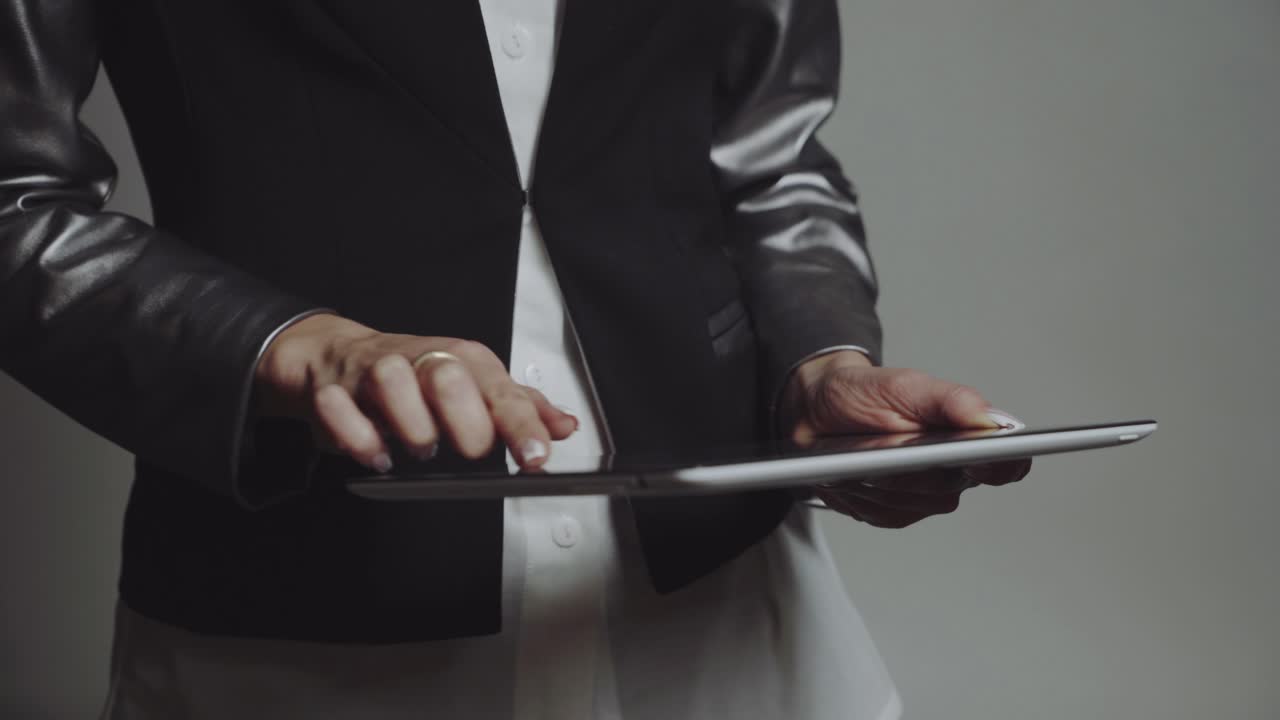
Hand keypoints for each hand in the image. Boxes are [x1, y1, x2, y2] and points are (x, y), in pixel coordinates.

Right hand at [252, 313, 577, 472]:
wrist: (343, 356)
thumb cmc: (419, 375)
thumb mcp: (476, 386)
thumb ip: (520, 409)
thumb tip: (564, 427)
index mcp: (463, 360)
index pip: (499, 389)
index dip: (521, 425)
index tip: (536, 458)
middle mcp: (421, 359)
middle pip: (447, 376)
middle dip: (465, 420)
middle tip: (471, 452)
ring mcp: (375, 372)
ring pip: (391, 382)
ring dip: (411, 426)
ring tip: (421, 450)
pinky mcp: (335, 391)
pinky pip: (339, 407)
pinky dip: (358, 437)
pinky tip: (377, 457)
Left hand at [778, 350, 1030, 527]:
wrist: (817, 408)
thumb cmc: (864, 393)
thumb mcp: (905, 385)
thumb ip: (951, 400)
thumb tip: (990, 419)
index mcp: (965, 437)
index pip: (1004, 464)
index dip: (1002, 466)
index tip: (986, 461)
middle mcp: (949, 472)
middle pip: (946, 487)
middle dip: (915, 466)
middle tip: (890, 444)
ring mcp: (919, 496)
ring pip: (910, 502)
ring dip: (882, 479)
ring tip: (863, 453)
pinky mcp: (890, 513)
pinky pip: (884, 514)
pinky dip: (863, 493)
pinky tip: (851, 473)